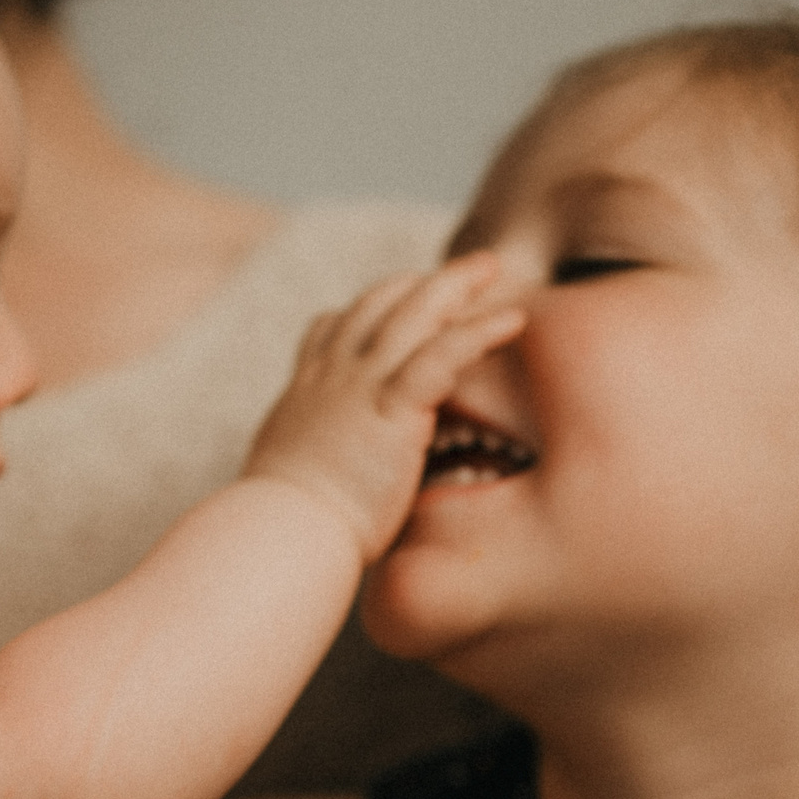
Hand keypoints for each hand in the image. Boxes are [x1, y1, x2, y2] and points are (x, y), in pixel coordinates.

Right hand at [245, 256, 521, 560]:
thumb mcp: (285, 477)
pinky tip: (514, 318)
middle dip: (423, 279)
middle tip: (466, 266)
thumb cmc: (285, 525)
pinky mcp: (394, 409)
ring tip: (493, 267)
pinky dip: (480, 331)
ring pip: (414, 313)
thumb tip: (305, 483)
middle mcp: (332, 375)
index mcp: (307, 391)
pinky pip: (443, 354)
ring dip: (457, 284)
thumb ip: (305, 463)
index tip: (402, 295)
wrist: (284, 532)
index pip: (335, 326)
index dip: (372, 306)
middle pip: (379, 303)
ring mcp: (362, 386)